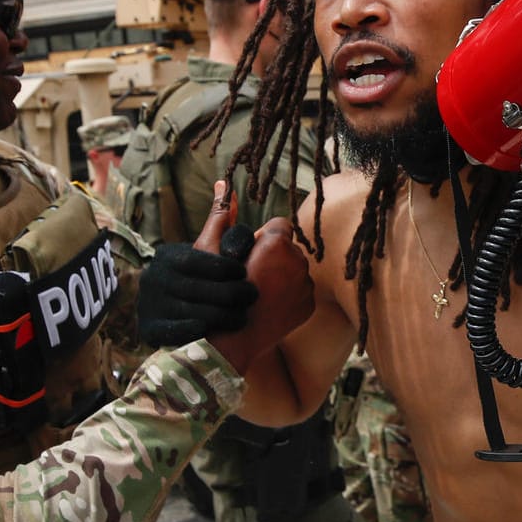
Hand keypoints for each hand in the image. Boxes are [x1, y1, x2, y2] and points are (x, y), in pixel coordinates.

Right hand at [139, 186, 255, 348]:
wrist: (168, 315)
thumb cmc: (194, 276)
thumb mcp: (204, 246)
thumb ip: (218, 219)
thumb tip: (227, 182)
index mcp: (170, 256)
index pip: (204, 261)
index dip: (229, 269)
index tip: (246, 272)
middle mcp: (155, 278)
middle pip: (204, 289)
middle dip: (233, 294)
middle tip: (253, 297)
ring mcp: (150, 304)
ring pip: (197, 312)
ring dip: (225, 316)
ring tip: (243, 317)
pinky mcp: (150, 329)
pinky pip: (180, 332)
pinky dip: (202, 332)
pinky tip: (219, 331)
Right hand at [196, 187, 314, 373]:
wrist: (227, 340)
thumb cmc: (214, 292)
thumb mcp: (212, 250)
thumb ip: (222, 214)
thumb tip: (223, 181)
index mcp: (277, 244)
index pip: (279, 225)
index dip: (262, 239)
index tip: (247, 256)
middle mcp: (298, 262)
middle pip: (289, 248)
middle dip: (273, 256)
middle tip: (250, 276)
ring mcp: (306, 286)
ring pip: (296, 270)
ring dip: (282, 276)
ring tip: (258, 293)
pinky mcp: (309, 306)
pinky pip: (302, 291)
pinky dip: (289, 296)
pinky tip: (269, 306)